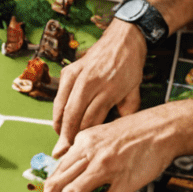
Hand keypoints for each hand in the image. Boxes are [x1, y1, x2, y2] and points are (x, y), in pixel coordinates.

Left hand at [43, 112, 178, 191]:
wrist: (163, 128)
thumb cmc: (136, 134)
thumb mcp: (100, 136)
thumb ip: (83, 154)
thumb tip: (71, 176)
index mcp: (80, 145)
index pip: (53, 176)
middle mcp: (88, 154)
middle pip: (55, 187)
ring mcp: (105, 167)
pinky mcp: (124, 179)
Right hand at [52, 20, 144, 148]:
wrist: (123, 39)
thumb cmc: (130, 66)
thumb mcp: (134, 92)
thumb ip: (126, 112)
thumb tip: (115, 131)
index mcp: (109, 90)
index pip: (91, 120)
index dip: (84, 137)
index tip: (81, 150)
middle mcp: (90, 83)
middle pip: (73, 116)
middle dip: (66, 137)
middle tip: (63, 152)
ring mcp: (77, 75)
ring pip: (62, 107)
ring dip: (59, 126)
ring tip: (60, 140)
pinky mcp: (69, 70)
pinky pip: (59, 96)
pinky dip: (57, 111)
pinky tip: (60, 122)